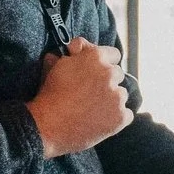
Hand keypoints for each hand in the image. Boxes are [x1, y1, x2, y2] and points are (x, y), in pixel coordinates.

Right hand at [28, 38, 131, 156]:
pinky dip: (116, 118)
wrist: (47, 127)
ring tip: (92, 109)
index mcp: (96, 57)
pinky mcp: (121, 117)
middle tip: (91, 93)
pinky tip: (100, 121)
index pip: (113, 54)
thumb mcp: (57, 66)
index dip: (105, 62)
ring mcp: (117, 96)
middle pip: (118, 74)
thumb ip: (72, 53)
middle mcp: (110, 73)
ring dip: (112, 100)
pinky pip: (126, 114)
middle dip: (107, 81)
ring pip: (121, 95)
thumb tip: (76, 47)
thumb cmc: (49, 95)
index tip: (98, 71)